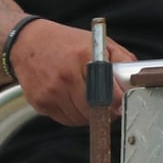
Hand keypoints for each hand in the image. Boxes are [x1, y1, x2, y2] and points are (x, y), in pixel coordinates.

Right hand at [9, 20, 134, 128]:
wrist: (28, 43)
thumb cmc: (68, 43)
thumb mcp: (101, 43)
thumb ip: (123, 61)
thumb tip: (135, 82)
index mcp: (84, 58)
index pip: (108, 93)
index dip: (118, 103)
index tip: (122, 103)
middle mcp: (65, 77)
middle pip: (95, 111)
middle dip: (107, 111)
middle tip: (110, 104)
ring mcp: (50, 92)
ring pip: (80, 119)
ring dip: (90, 115)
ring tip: (90, 98)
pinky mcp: (39, 103)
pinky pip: (65, 119)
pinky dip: (73, 114)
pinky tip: (73, 99)